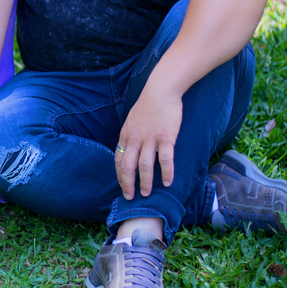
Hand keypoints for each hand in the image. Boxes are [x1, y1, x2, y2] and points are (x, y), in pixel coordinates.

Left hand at [115, 85, 181, 199]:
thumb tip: (128, 150)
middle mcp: (135, 138)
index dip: (119, 174)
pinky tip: (168, 182)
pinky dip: (167, 173)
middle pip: (128, 166)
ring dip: (145, 182)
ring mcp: (150, 138)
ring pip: (145, 166)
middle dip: (127, 184)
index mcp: (126, 134)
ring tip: (147, 193)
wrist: (161, 91)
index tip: (122, 185)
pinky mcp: (166, 137)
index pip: (118, 159)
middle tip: (130, 196)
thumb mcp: (132, 120)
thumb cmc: (147, 105)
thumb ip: (130, 136)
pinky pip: (165, 159)